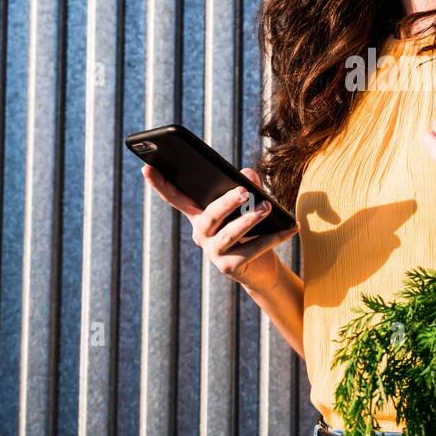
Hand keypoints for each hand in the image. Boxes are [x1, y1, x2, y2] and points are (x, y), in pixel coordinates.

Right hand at [142, 164, 297, 289]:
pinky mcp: (229, 267)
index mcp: (200, 216)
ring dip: (250, 219)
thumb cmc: (252, 230)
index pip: (177, 199)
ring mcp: (214, 253)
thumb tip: (249, 174)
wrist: (262, 268)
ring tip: (267, 207)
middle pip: (209, 215)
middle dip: (226, 202)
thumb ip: (249, 187)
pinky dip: (273, 237)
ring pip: (230, 233)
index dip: (160, 185)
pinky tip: (289, 227)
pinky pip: (252, 249)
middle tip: (243, 190)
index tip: (146, 167)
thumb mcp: (250, 206)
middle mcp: (202, 235)